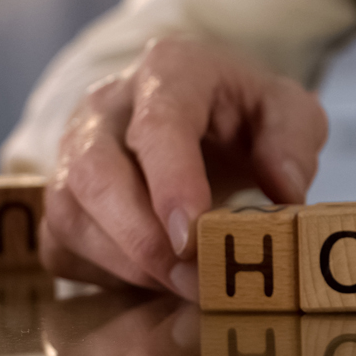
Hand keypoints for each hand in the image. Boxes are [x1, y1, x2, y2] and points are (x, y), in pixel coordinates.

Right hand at [42, 37, 328, 298]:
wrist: (206, 110)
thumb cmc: (247, 112)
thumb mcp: (289, 112)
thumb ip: (293, 142)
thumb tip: (285, 192)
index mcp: (172, 70)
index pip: (159, 124)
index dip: (171, 182)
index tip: (192, 234)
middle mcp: (108, 105)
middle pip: (96, 174)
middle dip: (142, 238)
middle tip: (195, 278)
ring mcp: (74, 149)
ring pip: (70, 213)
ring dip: (126, 262)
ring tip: (187, 285)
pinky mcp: (64, 195)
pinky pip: (62, 242)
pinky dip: (106, 273)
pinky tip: (156, 280)